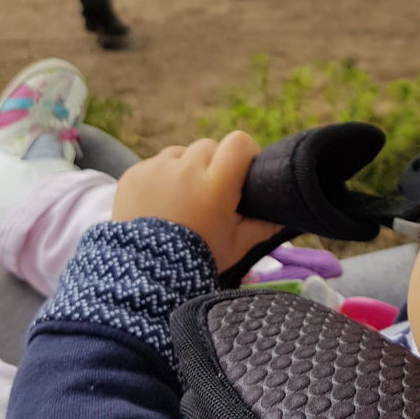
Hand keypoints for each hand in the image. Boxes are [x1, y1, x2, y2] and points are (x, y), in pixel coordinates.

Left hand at [112, 132, 281, 274]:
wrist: (144, 275)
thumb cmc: (198, 258)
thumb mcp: (237, 245)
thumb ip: (263, 226)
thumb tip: (285, 214)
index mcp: (216, 184)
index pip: (239, 143)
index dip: (244, 153)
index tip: (242, 170)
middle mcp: (186, 169)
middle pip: (209, 147)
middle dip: (212, 165)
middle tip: (209, 194)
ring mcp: (157, 169)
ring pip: (181, 153)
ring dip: (185, 169)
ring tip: (181, 200)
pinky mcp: (134, 174)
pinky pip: (155, 165)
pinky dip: (159, 179)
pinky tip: (159, 204)